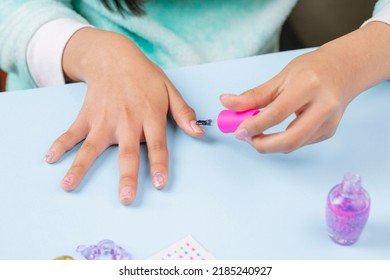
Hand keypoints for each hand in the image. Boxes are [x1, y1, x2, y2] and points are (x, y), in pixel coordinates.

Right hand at [44, 28, 203, 203]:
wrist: (114, 56)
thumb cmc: (145, 76)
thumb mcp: (170, 90)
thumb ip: (184, 113)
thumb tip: (199, 133)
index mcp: (150, 115)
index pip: (158, 145)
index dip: (159, 165)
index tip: (160, 184)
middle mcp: (127, 120)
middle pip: (128, 153)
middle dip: (127, 177)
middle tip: (125, 199)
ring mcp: (104, 119)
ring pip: (93, 147)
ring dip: (80, 167)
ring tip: (68, 185)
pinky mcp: (87, 115)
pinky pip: (72, 132)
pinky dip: (60, 144)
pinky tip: (50, 158)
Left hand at [220, 22, 389, 152]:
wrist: (343, 71)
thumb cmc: (310, 70)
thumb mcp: (280, 77)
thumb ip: (253, 95)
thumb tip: (226, 102)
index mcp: (309, 86)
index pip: (277, 113)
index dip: (254, 125)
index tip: (238, 130)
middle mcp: (324, 106)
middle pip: (290, 140)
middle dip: (262, 145)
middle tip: (246, 139)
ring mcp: (329, 122)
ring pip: (294, 145)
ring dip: (270, 145)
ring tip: (257, 133)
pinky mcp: (329, 132)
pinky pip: (300, 143)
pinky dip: (282, 141)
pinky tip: (277, 130)